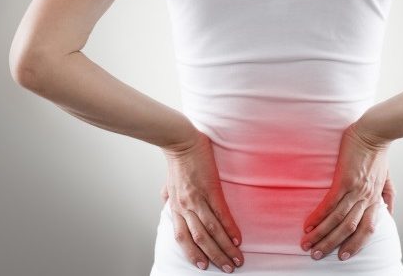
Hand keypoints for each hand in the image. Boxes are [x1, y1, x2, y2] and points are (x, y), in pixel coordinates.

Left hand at [162, 130, 243, 271]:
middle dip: (215, 256)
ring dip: (225, 247)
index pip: (183, 238)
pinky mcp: (210, 188)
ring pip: (211, 230)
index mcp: (176, 207)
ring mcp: (198, 199)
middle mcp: (185, 207)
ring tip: (237, 259)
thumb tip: (166, 201)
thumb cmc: (177, 160)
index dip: (193, 254)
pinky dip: (229, 228)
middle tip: (229, 268)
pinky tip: (237, 238)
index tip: (205, 266)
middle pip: (200, 239)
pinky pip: (221, 213)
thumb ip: (168, 195)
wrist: (180, 140)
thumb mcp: (168, 182)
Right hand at [299, 121, 391, 260]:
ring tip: (307, 244)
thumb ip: (388, 195)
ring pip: (338, 220)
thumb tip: (389, 212)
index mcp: (375, 199)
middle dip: (331, 244)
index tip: (343, 256)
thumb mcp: (387, 177)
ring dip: (321, 235)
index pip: (368, 229)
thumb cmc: (378, 151)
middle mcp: (366, 198)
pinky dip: (318, 216)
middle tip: (316, 255)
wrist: (375, 131)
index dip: (356, 244)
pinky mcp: (344, 179)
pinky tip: (308, 224)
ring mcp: (356, 190)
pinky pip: (330, 203)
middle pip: (349, 229)